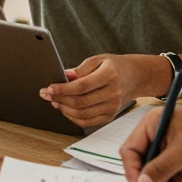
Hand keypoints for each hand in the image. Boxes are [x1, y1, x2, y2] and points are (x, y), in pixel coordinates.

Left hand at [38, 54, 163, 127]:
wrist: (134, 77)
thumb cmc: (114, 66)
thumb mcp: (99, 59)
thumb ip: (81, 68)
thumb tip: (65, 75)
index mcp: (109, 75)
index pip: (82, 86)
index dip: (63, 89)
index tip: (50, 88)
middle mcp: (113, 93)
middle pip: (80, 102)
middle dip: (59, 99)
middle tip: (47, 94)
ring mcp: (113, 107)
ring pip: (82, 114)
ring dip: (64, 109)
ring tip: (54, 101)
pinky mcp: (110, 116)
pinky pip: (88, 121)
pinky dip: (73, 117)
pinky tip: (65, 109)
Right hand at [121, 105, 181, 181]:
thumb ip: (160, 169)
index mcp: (152, 124)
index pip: (130, 149)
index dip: (132, 169)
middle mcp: (157, 135)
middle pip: (142, 163)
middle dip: (150, 181)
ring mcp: (169, 148)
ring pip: (155, 173)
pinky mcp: (180, 159)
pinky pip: (169, 176)